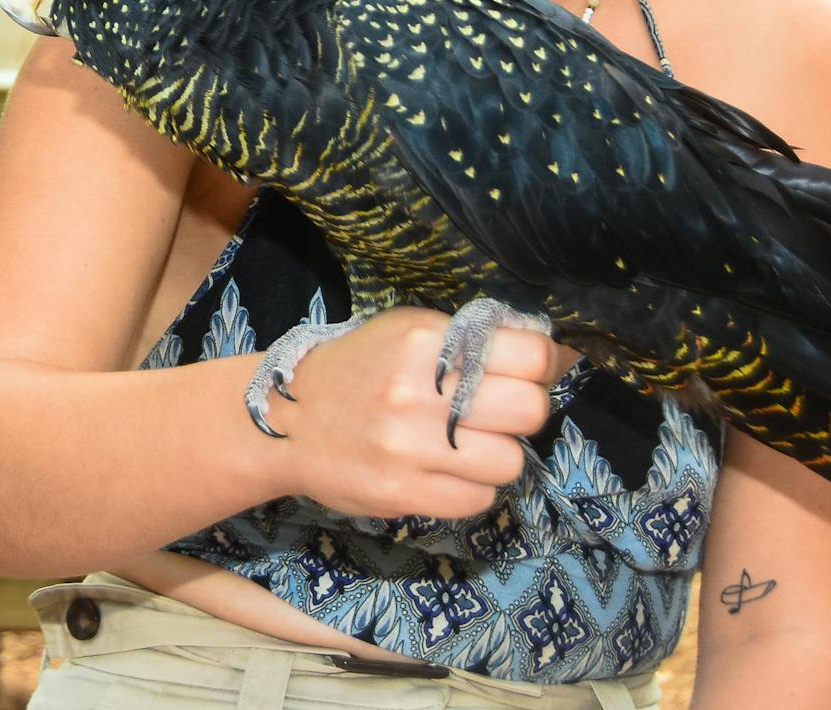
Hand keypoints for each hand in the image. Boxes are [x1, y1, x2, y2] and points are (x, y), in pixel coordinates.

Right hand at [264, 306, 569, 518]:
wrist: (287, 419)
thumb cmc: (358, 367)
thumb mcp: (407, 330)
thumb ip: (468, 337)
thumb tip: (544, 354)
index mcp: (425, 341)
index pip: (529, 355)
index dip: (542, 366)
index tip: (530, 374)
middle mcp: (419, 392)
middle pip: (529, 410)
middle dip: (523, 412)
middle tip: (500, 412)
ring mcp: (409, 447)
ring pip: (510, 462)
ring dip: (497, 455)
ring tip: (466, 445)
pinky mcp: (400, 493)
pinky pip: (477, 499)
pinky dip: (471, 487)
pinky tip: (447, 471)